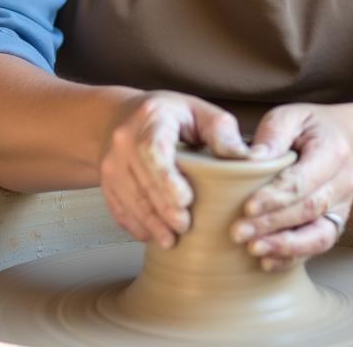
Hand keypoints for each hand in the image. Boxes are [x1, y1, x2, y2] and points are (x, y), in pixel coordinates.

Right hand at [99, 90, 247, 248]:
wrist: (124, 117)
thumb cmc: (172, 116)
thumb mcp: (200, 111)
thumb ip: (223, 132)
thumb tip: (247, 160)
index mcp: (150, 119)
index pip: (153, 150)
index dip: (167, 179)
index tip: (186, 200)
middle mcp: (123, 140)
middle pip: (142, 180)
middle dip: (163, 209)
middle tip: (185, 227)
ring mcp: (110, 162)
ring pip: (128, 199)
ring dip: (149, 223)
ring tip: (170, 240)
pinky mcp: (105, 182)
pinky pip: (118, 208)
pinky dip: (135, 225)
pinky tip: (152, 235)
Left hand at [229, 103, 352, 270]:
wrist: (351, 142)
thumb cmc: (312, 128)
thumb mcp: (292, 116)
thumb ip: (273, 133)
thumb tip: (250, 158)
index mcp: (332, 151)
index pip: (302, 180)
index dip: (275, 197)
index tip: (247, 207)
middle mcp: (343, 182)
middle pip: (308, 210)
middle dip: (271, 224)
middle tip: (238, 232)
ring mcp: (342, 206)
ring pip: (319, 235)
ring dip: (285, 247)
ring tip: (253, 249)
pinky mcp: (337, 223)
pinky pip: (319, 246)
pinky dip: (294, 257)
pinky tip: (268, 261)